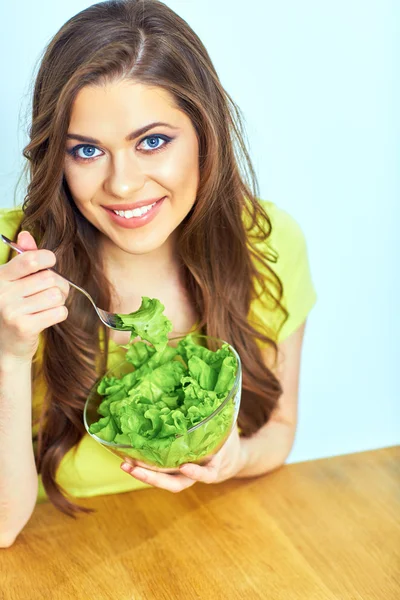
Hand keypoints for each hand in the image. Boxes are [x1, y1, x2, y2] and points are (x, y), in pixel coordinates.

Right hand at [0, 231, 69, 361]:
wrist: (6, 347)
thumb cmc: (15, 309)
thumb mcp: (14, 282)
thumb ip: (23, 259)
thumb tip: (26, 235)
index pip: (29, 260)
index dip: (47, 258)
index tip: (50, 263)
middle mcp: (2, 293)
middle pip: (49, 278)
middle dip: (57, 285)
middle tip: (50, 294)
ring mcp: (11, 311)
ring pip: (56, 295)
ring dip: (58, 301)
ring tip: (45, 307)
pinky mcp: (24, 327)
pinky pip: (59, 312)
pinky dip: (59, 314)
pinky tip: (46, 318)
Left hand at [120, 423, 247, 492]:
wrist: (232, 460)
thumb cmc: (228, 440)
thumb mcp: (228, 427)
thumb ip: (223, 414)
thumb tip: (221, 388)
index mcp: (213, 465)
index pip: (205, 473)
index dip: (196, 472)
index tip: (185, 466)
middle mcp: (196, 474)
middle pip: (176, 483)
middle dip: (154, 478)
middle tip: (135, 468)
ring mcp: (184, 476)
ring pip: (165, 482)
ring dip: (144, 475)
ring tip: (125, 465)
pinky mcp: (175, 472)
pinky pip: (161, 474)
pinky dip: (145, 468)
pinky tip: (129, 460)